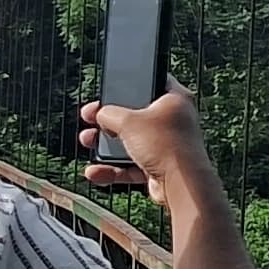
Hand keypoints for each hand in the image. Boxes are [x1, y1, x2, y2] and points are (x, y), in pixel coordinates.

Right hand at [81, 79, 214, 205]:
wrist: (181, 186)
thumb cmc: (164, 145)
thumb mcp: (128, 120)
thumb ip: (109, 113)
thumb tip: (100, 114)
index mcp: (174, 100)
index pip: (151, 82)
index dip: (129, 84)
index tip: (109, 89)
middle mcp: (173, 121)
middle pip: (134, 116)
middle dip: (108, 120)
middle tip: (89, 117)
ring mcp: (166, 146)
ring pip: (130, 142)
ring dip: (105, 145)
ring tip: (87, 141)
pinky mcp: (159, 167)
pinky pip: (130, 166)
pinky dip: (112, 169)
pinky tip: (94, 171)